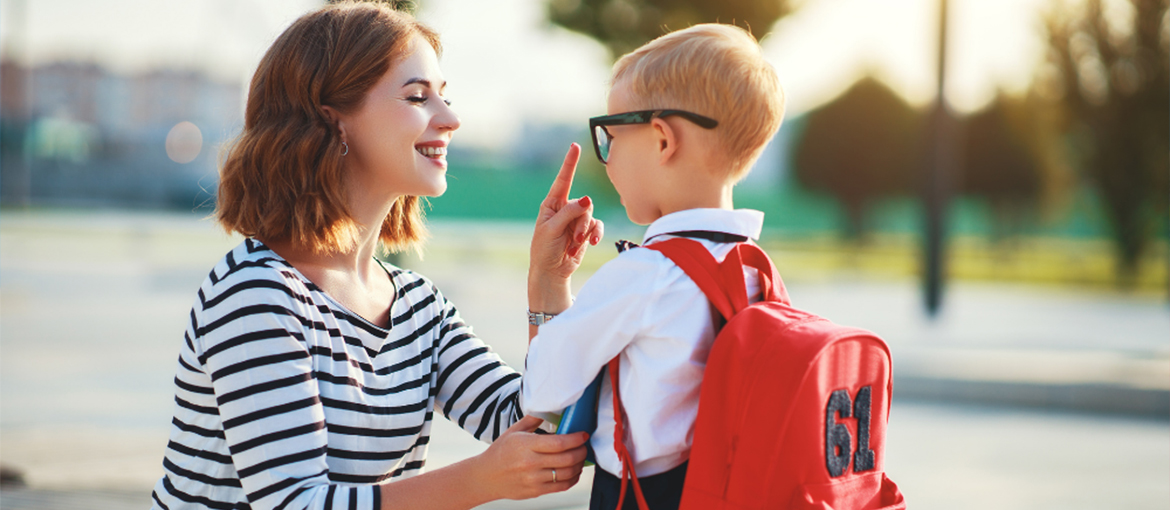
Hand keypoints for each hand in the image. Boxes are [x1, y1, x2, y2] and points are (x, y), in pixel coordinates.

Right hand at [475, 416, 589, 500]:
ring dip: (579, 465)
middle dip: (581, 451)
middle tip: (584, 446)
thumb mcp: (514, 431)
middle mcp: (530, 463)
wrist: (486, 477)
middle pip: (566, 459)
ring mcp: (534, 479)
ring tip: (581, 458)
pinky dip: (572, 479)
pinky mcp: (536, 492)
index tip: (583, 435)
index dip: (576, 439)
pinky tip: (574, 472)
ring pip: (567, 474)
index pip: (559, 443)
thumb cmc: (500, 451)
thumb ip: (533, 418)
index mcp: (526, 445)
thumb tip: (551, 406)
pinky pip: (561, 486)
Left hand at [529, 144, 603, 308]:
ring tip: (575, 245)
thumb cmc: (544, 250)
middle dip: (580, 222)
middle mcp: (565, 209)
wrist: (551, 271)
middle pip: (583, 204)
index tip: (575, 146)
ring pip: (590, 216)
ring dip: (584, 232)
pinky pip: (596, 226)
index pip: (563, 180)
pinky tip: (591, 244)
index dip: (570, 163)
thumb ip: (569, 213)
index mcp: (551, 204)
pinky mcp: (586, 231)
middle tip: (574, 238)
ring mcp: (576, 220)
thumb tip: (588, 199)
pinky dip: (594, 235)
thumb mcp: (552, 229)